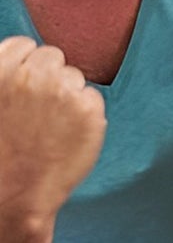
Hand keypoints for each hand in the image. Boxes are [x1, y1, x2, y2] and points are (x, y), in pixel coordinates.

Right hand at [0, 36, 105, 225]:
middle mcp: (32, 76)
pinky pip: (92, 99)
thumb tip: (18, 57)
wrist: (12, 197)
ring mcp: (64, 92)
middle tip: (37, 109)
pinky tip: (66, 135)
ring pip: (74, 77)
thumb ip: (2, 76)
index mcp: (0, 71)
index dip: (24, 65)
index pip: (24, 45)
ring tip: (48, 126)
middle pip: (52, 57)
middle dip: (47, 77)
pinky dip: (84, 114)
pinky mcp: (90, 111)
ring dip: (66, 95)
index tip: (23, 85)